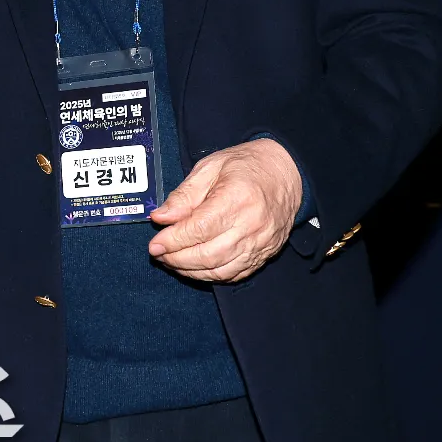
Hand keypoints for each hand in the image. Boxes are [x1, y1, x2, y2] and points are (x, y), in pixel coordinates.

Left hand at [147, 139, 301, 283]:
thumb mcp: (210, 167)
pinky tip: (195, 267)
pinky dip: (211, 275)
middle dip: (177, 259)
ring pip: (220, 270)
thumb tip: (161, 218)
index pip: (199, 229)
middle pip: (208, 255)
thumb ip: (184, 195)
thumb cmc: (247, 165)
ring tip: (172, 261)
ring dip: (191, 271)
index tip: (154, 244)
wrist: (287, 172)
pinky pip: (235, 274)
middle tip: (159, 254)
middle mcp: (252, 225)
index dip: (173, 240)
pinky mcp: (265, 254)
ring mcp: (261, 243)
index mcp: (237, 197)